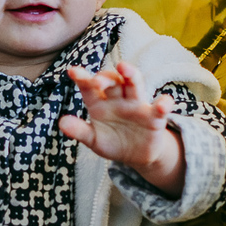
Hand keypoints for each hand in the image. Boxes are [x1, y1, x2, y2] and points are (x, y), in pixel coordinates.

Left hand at [59, 62, 184, 195]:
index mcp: (100, 102)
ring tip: (124, 68)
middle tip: (97, 81)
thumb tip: (62, 122)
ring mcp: (137, 105)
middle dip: (106, 77)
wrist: (136, 156)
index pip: (90, 87)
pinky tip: (162, 105)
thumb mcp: (94, 139)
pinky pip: (161, 107)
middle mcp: (118, 99)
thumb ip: (79, 131)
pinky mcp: (154, 117)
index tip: (72, 71)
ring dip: (131, 74)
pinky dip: (163, 103)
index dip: (82, 78)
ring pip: (135, 84)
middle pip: (113, 80)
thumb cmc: (113, 142)